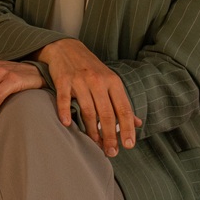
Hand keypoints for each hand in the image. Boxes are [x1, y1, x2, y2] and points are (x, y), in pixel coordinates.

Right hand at [38, 38, 141, 156]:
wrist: (66, 47)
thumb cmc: (90, 68)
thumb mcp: (110, 81)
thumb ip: (121, 102)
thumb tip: (136, 123)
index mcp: (113, 82)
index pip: (123, 109)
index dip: (127, 129)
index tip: (128, 145)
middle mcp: (98, 81)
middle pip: (106, 113)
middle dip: (110, 135)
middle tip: (111, 152)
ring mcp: (80, 80)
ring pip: (88, 110)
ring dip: (91, 130)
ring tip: (94, 144)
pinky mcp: (63, 80)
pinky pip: (64, 99)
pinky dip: (66, 112)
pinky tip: (67, 124)